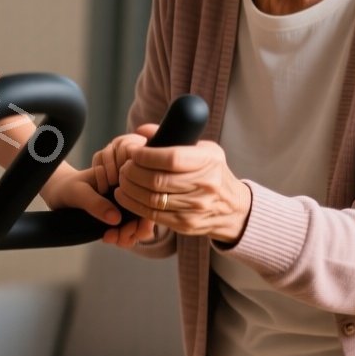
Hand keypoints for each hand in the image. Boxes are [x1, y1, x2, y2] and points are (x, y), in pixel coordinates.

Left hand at [39, 165, 154, 246]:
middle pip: (146, 215)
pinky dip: (121, 239)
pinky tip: (107, 238)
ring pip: (137, 227)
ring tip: (110, 237)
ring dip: (128, 237)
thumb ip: (95, 203)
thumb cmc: (68, 186)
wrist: (58, 193)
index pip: (146, 198)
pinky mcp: (116, 219)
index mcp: (125, 180)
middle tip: (120, 237)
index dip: (146, 216)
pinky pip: (126, 232)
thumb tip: (116, 219)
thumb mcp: (79, 192)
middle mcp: (128, 194)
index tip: (133, 228)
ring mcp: (123, 207)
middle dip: (137, 231)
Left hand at [110, 123, 251, 241]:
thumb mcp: (203, 150)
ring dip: (130, 188)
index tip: (134, 152)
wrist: (232, 208)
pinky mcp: (185, 224)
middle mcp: (204, 185)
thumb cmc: (211, 172)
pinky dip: (133, 204)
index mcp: (208, 161)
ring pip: (152, 199)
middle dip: (133, 172)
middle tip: (124, 166)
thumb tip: (142, 131)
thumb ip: (173, 137)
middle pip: (157, 180)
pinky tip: (124, 195)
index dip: (146, 156)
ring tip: (122, 179)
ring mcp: (195, 207)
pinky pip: (152, 214)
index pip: (171, 158)